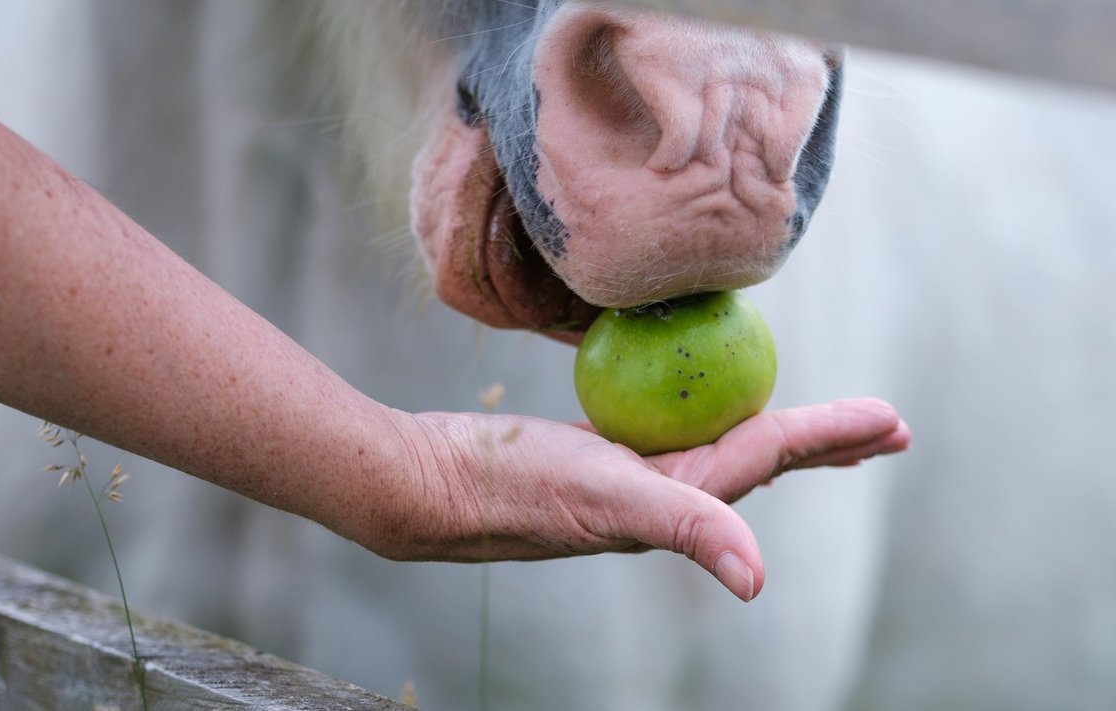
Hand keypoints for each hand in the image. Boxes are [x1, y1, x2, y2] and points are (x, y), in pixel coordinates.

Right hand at [375, 398, 908, 600]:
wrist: (441, 485)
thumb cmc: (518, 488)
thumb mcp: (607, 497)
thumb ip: (686, 529)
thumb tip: (757, 582)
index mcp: (683, 499)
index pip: (774, 455)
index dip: (836, 435)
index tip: (896, 419)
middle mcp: (668, 491)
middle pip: (766, 457)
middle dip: (829, 443)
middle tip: (889, 427)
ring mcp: (636, 473)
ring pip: (724, 440)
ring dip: (777, 428)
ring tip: (817, 424)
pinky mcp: (603, 452)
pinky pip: (673, 423)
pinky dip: (705, 406)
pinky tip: (704, 396)